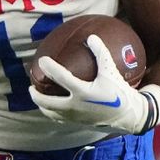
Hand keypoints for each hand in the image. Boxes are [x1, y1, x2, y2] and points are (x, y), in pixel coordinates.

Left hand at [29, 34, 159, 134]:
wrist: (129, 117)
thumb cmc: (120, 92)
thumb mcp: (111, 71)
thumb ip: (101, 53)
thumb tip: (91, 37)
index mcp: (83, 92)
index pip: (61, 77)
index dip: (49, 67)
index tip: (41, 60)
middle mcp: (76, 106)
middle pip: (47, 103)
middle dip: (36, 95)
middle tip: (31, 87)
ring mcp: (75, 117)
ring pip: (51, 113)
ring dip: (41, 106)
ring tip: (37, 98)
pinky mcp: (78, 123)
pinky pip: (59, 118)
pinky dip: (52, 112)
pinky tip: (51, 107)